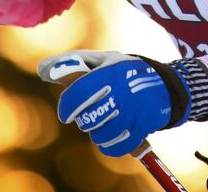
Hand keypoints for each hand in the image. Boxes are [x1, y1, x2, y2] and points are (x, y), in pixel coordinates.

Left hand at [38, 50, 207, 157]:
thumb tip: (42, 70)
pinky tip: (114, 133)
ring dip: (97, 130)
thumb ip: (72, 63)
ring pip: (98, 135)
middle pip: (87, 119)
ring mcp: (132, 113)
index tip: (66, 113)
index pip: (77, 93)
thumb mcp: (103, 60)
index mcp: (109, 73)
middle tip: (92, 111)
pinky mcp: (140, 130)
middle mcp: (121, 93)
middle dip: (84, 118)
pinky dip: (110, 144)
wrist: (165, 86)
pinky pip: (114, 148)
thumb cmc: (125, 71)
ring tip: (106, 119)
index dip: (67, 106)